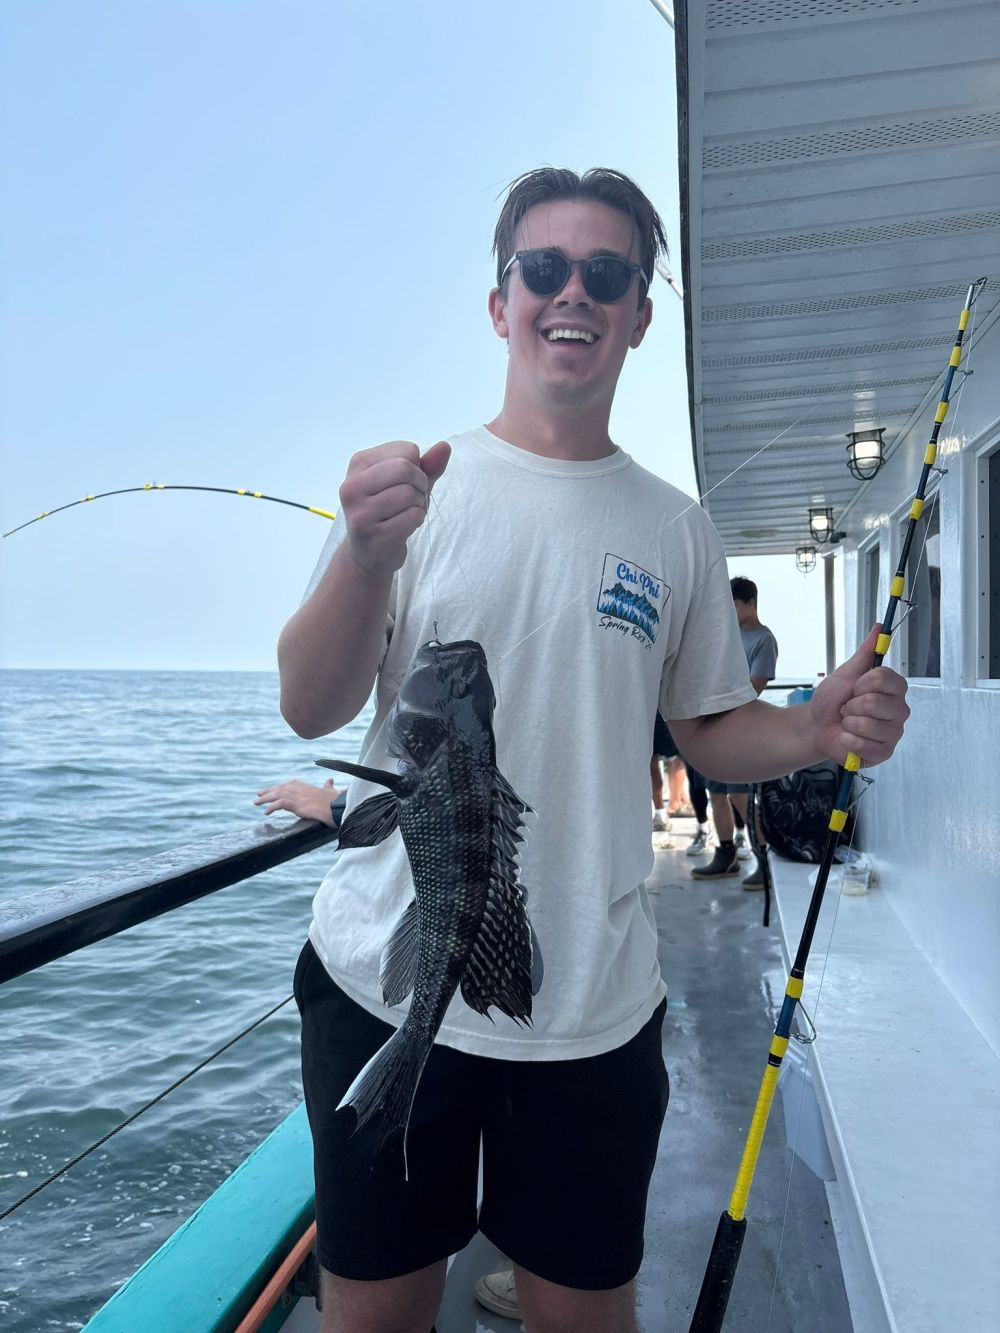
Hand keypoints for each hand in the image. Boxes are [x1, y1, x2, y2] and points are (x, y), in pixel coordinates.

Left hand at [254, 777, 343, 825]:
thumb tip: (329, 780)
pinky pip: (280, 804)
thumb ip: (328, 786)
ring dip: (265, 799)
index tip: (271, 790)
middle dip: (268, 792)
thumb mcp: (331, 791)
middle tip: (258, 795)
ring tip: (256, 803)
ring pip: (277, 795)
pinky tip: (266, 812)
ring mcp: (298, 796)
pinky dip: (272, 807)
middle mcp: (300, 789)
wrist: (339, 807)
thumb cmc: (336, 801)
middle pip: (280, 789)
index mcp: (306, 786)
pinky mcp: (297, 804)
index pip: (288, 785)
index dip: (278, 788)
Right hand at [338, 439, 450, 578]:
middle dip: (420, 483)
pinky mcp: (373, 534)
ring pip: (409, 493)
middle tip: (413, 498)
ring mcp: (360, 512)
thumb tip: (445, 446)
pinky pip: (412, 516)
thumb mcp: (408, 482)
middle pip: (405, 468)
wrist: (369, 552)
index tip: (406, 483)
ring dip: (419, 504)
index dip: (417, 467)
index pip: (406, 450)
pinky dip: (417, 520)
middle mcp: (352, 486)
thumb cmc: (390, 510)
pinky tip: (404, 527)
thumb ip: (427, 464)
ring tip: (407, 513)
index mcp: (358, 463)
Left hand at [809, 625, 909, 766]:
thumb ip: (866, 652)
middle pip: (874, 702)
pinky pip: (865, 745)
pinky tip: (847, 738)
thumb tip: (879, 627)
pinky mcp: (884, 752)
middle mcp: (899, 710)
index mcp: (894, 689)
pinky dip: (848, 740)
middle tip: (848, 708)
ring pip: (868, 725)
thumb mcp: (847, 672)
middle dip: (851, 705)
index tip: (854, 687)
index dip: (862, 683)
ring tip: (848, 723)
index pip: (883, 679)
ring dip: (849, 723)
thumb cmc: (833, 700)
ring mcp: (893, 733)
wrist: (817, 725)